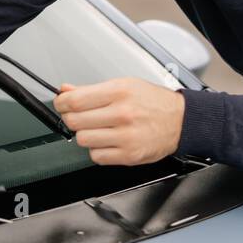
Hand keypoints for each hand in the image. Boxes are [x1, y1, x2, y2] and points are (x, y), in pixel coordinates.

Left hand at [54, 77, 184, 166]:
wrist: (181, 121)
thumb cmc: (153, 102)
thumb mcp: (124, 85)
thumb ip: (92, 89)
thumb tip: (66, 90)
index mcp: (119, 92)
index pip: (75, 100)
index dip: (62, 103)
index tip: (61, 104)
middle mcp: (122, 114)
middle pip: (75, 121)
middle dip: (72, 118)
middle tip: (79, 116)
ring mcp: (126, 136)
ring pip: (83, 140)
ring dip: (85, 135)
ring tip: (97, 129)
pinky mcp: (129, 155)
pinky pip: (96, 156)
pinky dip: (97, 150)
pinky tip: (106, 141)